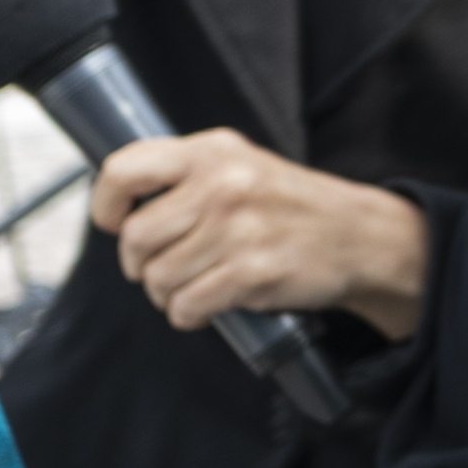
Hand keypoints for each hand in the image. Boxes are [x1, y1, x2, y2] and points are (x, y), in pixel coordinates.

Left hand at [93, 131, 433, 338]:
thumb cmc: (291, 206)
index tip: (114, 222)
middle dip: (140, 264)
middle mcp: (223, 185)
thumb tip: (120, 209)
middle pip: (135, 237)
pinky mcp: (252, 273)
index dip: (106, 204)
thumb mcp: (241, 165)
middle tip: (162, 267)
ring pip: (156, 278)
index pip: (124, 169)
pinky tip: (209, 305)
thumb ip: (186, 175)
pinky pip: (186, 307)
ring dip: (165, 293)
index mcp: (214, 152)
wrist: (361, 236)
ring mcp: (238, 230)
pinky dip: (189, 314)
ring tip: (193, 286)